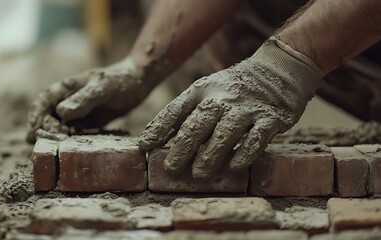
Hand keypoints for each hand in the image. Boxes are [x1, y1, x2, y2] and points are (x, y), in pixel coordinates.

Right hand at [26, 57, 153, 142]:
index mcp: (69, 87)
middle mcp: (71, 99)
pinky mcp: (91, 120)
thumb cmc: (121, 80)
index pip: (45, 101)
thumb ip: (84, 99)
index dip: (36, 115)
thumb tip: (62, 113)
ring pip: (61, 125)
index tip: (32, 131)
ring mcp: (80, 110)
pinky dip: (70, 139)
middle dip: (42, 129)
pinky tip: (69, 149)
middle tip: (36, 146)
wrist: (139, 81)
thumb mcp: (103, 88)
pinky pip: (77, 131)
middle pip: (49, 115)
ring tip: (49, 151)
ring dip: (54, 136)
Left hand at [139, 36, 322, 178]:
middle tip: (171, 169)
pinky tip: (235, 165)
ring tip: (199, 174)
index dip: (158, 128)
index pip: (176, 109)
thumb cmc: (234, 87)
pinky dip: (245, 152)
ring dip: (210, 155)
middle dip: (182, 148)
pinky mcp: (271, 118)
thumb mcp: (206, 90)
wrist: (279, 69)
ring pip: (225, 133)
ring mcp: (247, 108)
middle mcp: (223, 98)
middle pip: (198, 124)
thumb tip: (154, 139)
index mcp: (203, 90)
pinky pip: (256, 137)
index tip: (144, 147)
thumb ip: (184, 111)